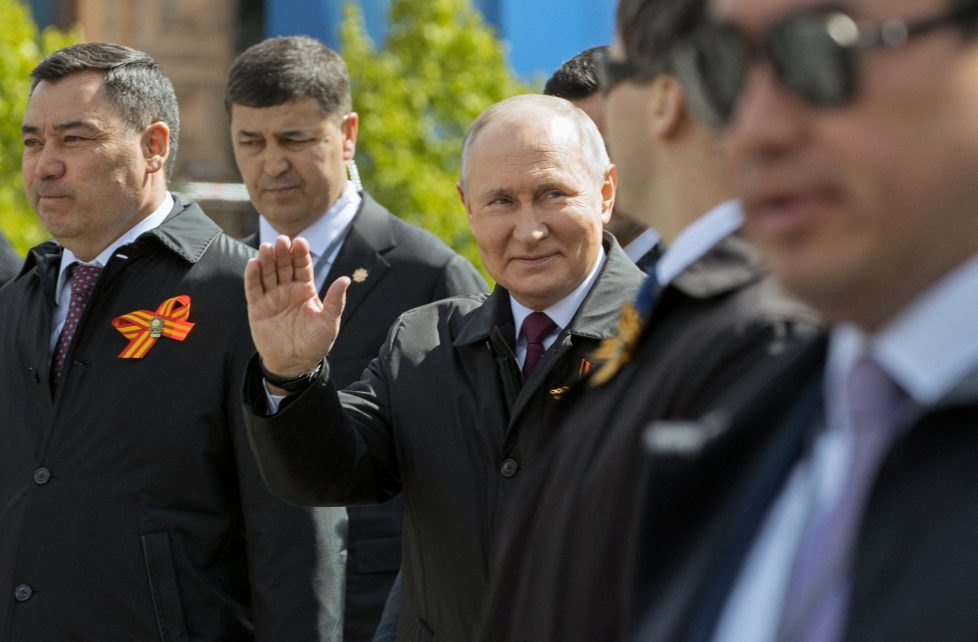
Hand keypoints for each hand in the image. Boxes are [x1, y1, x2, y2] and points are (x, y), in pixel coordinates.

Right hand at [244, 235, 349, 378]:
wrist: (295, 364)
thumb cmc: (315, 343)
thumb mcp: (329, 322)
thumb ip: (335, 301)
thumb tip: (345, 279)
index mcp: (305, 289)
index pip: (302, 266)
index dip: (301, 254)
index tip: (300, 241)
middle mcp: (288, 289)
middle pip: (283, 266)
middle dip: (283, 253)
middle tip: (282, 240)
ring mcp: (271, 297)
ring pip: (268, 273)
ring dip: (266, 260)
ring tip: (267, 247)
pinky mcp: (257, 307)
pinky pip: (253, 289)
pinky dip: (252, 276)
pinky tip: (253, 263)